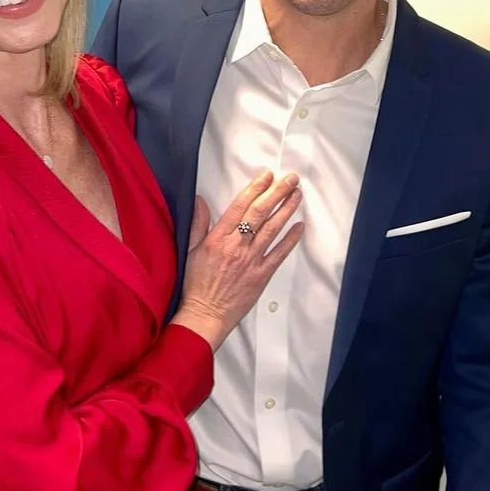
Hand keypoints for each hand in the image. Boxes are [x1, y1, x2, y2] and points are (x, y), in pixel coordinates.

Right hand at [171, 169, 302, 348]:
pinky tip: (300, 226)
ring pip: (272, 229)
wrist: (205, 315)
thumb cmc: (196, 284)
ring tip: (297, 194)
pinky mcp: (262, 275)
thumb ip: (198, 223)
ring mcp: (251, 260)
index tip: (266, 175)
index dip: (255, 188)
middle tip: (290, 178)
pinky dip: (291, 239)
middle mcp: (236, 246)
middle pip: (260, 213)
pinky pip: (279, 253)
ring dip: (286, 209)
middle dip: (276, 192)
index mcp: (218, 238)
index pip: (240, 206)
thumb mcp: (190, 250)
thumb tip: (200, 199)